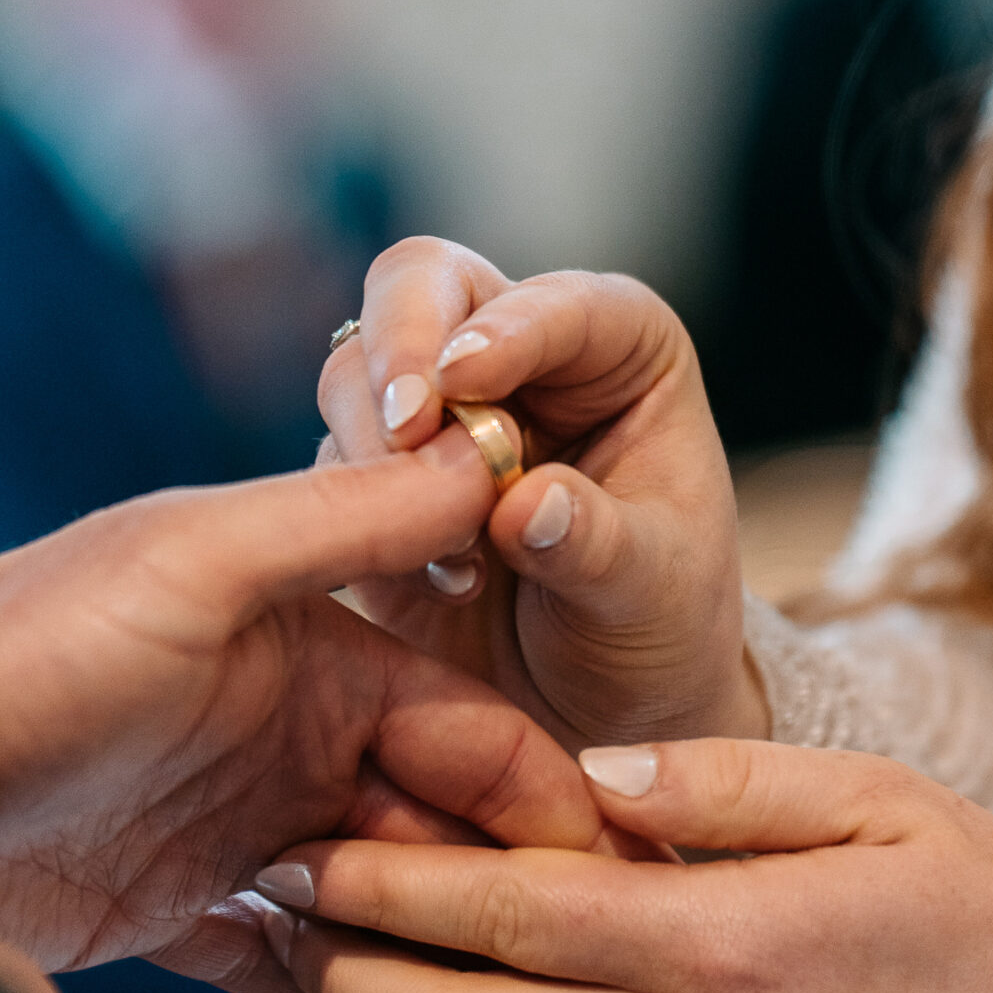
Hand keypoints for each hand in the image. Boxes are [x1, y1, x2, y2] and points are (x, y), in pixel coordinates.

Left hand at [0, 432, 604, 989]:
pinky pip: (292, 967)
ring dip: (434, 959)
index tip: (622, 881)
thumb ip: (343, 519)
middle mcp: (292, 736)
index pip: (476, 733)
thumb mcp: (199, 559)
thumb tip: (488, 458)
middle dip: (505, 899)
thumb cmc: (26, 641)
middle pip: (442, 829)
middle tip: (577, 990)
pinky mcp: (177, 908)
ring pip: (381, 904)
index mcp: (319, 650)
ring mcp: (239, 826)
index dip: (549, 803)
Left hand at [255, 738, 992, 992]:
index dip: (387, 887)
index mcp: (721, 947)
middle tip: (270, 920)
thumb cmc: (992, 910)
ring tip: (323, 989)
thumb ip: (723, 783)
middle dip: (347, 979)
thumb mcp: (880, 798)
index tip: (299, 847)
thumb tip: (587, 778)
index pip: (510, 916)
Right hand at [318, 237, 763, 748]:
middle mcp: (518, 351)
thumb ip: (595, 543)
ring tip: (450, 549)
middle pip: (424, 284)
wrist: (599, 708)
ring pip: (357, 366)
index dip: (509, 327)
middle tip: (404, 426)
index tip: (465, 376)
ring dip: (377, 443)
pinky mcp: (374, 472)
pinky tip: (436, 581)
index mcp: (616, 346)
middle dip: (401, 346)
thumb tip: (523, 503)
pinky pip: (334, 461)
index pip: (556, 300)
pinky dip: (358, 510)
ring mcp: (437, 406)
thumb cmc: (657, 627)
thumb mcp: (653, 593)